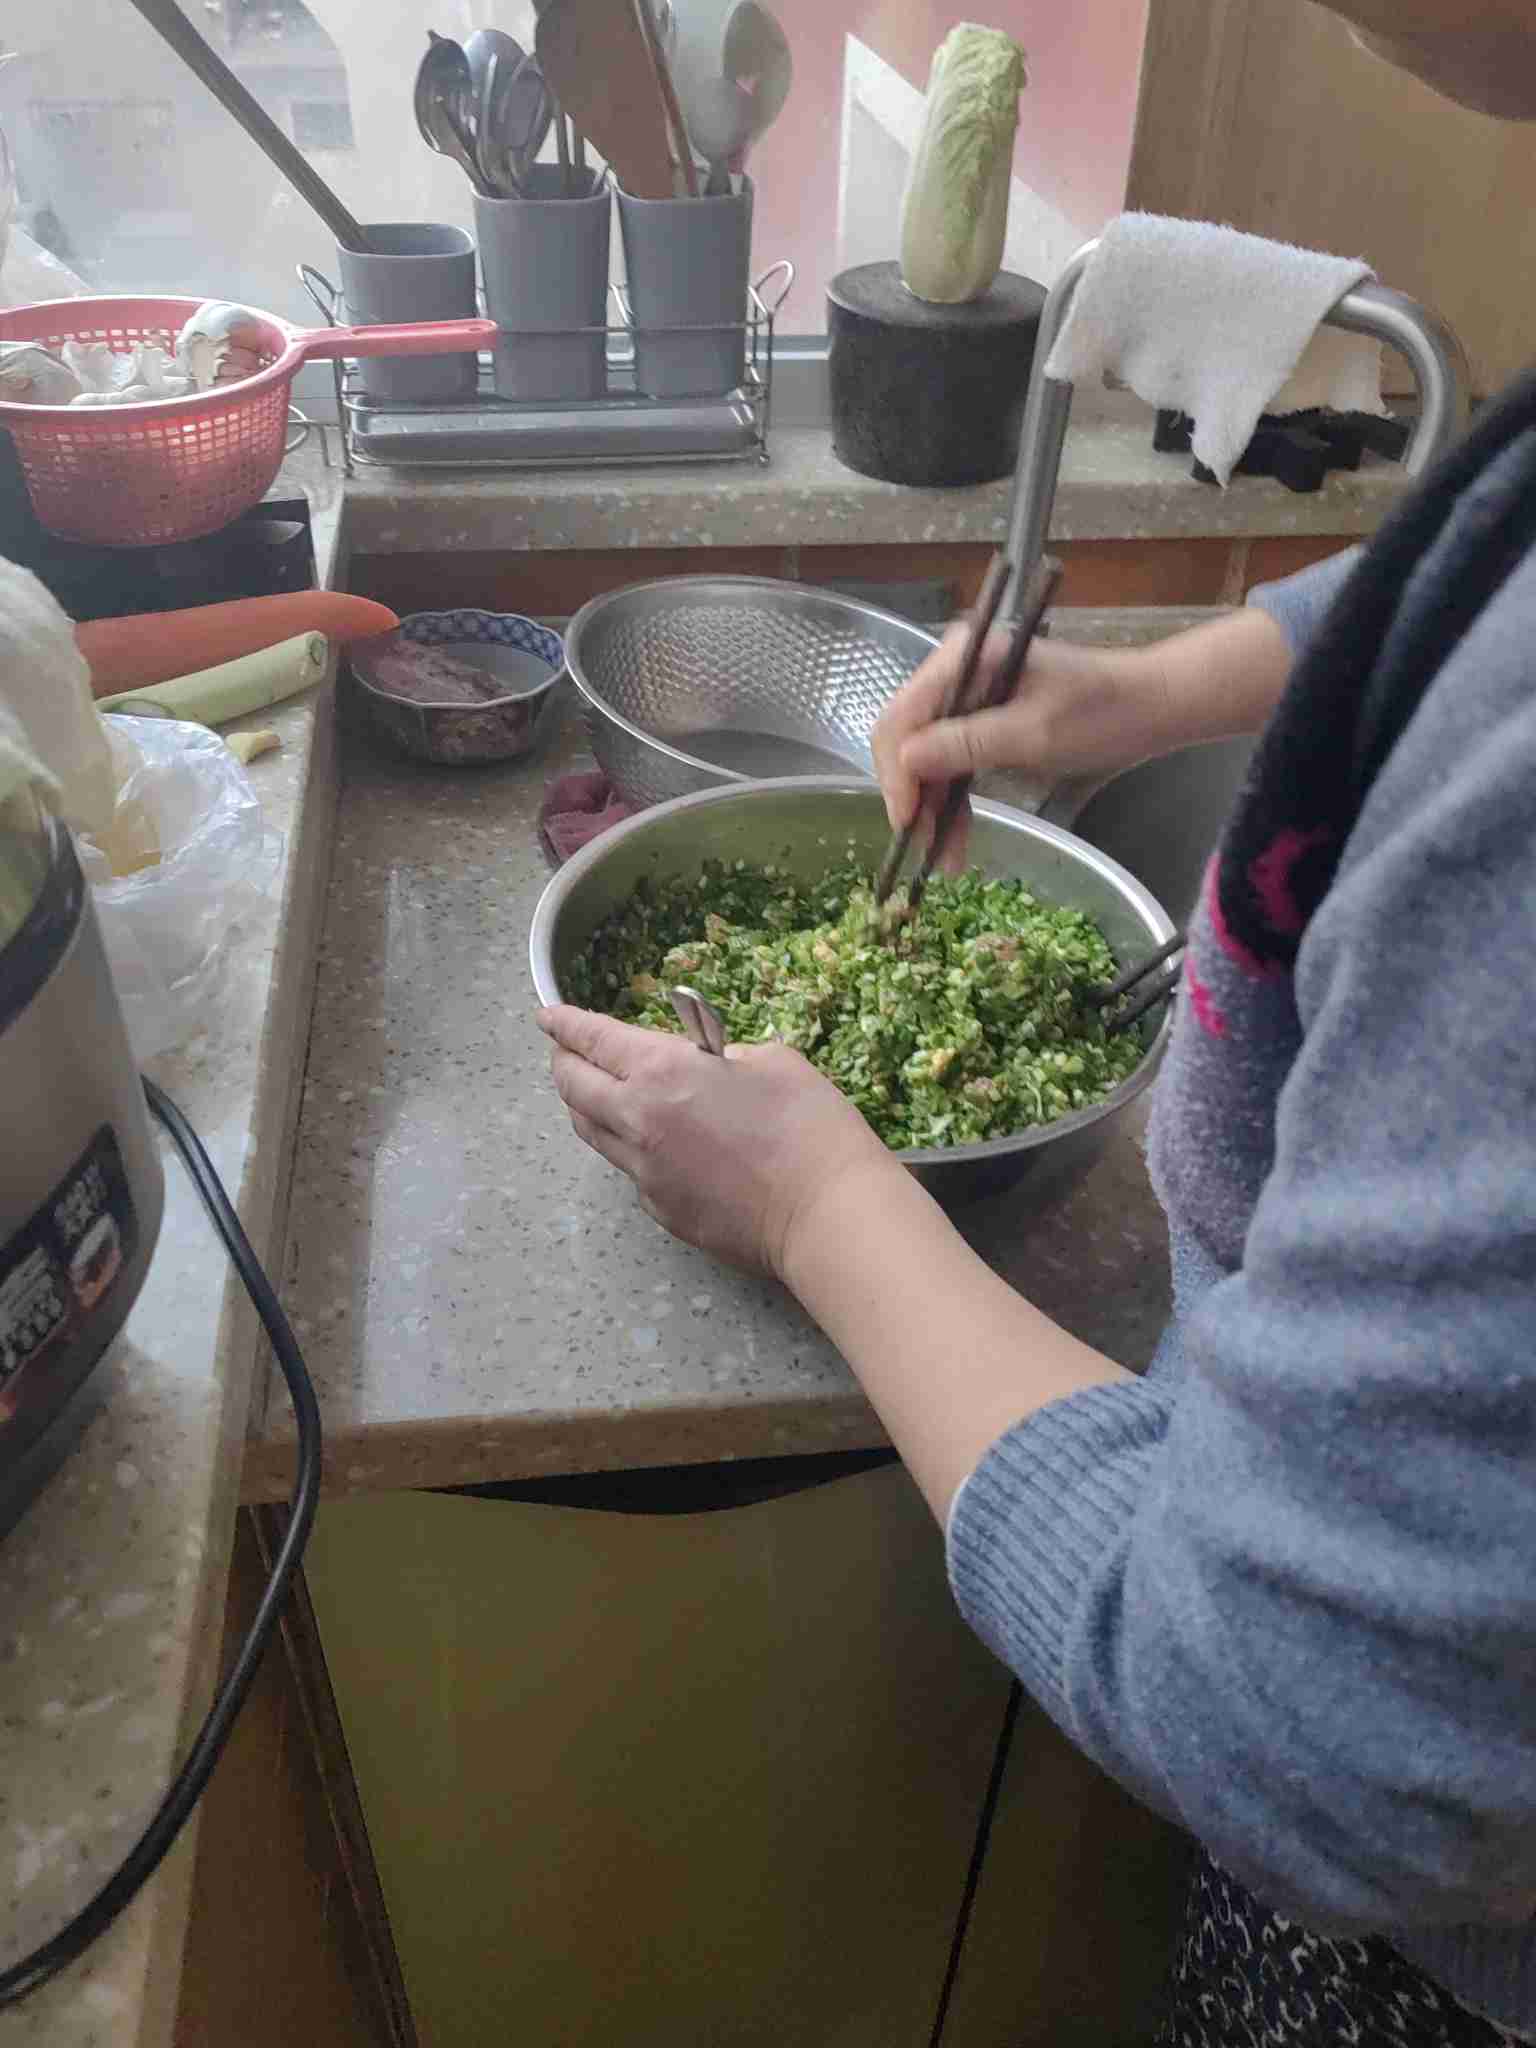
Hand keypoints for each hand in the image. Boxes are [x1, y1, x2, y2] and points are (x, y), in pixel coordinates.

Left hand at [538, 1007, 897, 1277]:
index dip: (565, 1023)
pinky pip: (630, 1170)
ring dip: (586, 1106)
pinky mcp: (662, 1211)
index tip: (548, 1016)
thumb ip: (724, 1056)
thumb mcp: (772, 1060)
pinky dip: (629, 1148)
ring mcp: (646, 1174)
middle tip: (565, 1051)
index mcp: (662, 1073)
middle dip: (563, 1062)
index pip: (593, 1040)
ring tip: (595, 1093)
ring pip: (592, 1133)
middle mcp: (638, 1122)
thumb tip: (708, 1069)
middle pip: (574, 1089)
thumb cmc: (810, 1127)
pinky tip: (654, 1143)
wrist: (826, 1213)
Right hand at [872, 624, 1164, 858]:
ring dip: (932, 807)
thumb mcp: (1034, 733)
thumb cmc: (1102, 713)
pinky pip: (951, 761)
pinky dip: (952, 799)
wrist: (1152, 706)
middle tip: (923, 852)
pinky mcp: (982, 718)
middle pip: (907, 739)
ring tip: (943, 859)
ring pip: (926, 759)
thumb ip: (966, 744)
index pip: (902, 718)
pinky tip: (955, 837)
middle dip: (914, 797)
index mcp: (963, 657)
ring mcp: (967, 694)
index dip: (897, 774)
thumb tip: (905, 762)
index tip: (906, 825)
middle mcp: (955, 670)